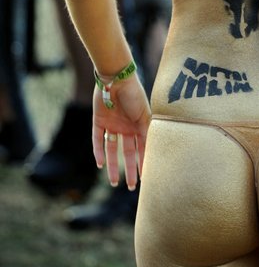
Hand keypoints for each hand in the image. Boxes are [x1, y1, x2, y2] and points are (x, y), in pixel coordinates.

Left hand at [92, 75, 150, 190]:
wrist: (116, 78)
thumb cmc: (134, 95)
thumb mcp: (144, 116)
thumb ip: (147, 134)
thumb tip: (153, 155)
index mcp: (139, 125)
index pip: (142, 148)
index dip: (143, 163)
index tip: (146, 179)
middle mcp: (126, 127)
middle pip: (127, 152)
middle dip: (129, 169)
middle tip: (130, 187)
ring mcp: (112, 124)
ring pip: (112, 150)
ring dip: (112, 166)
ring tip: (114, 183)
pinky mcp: (98, 121)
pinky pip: (97, 140)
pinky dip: (98, 152)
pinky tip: (100, 165)